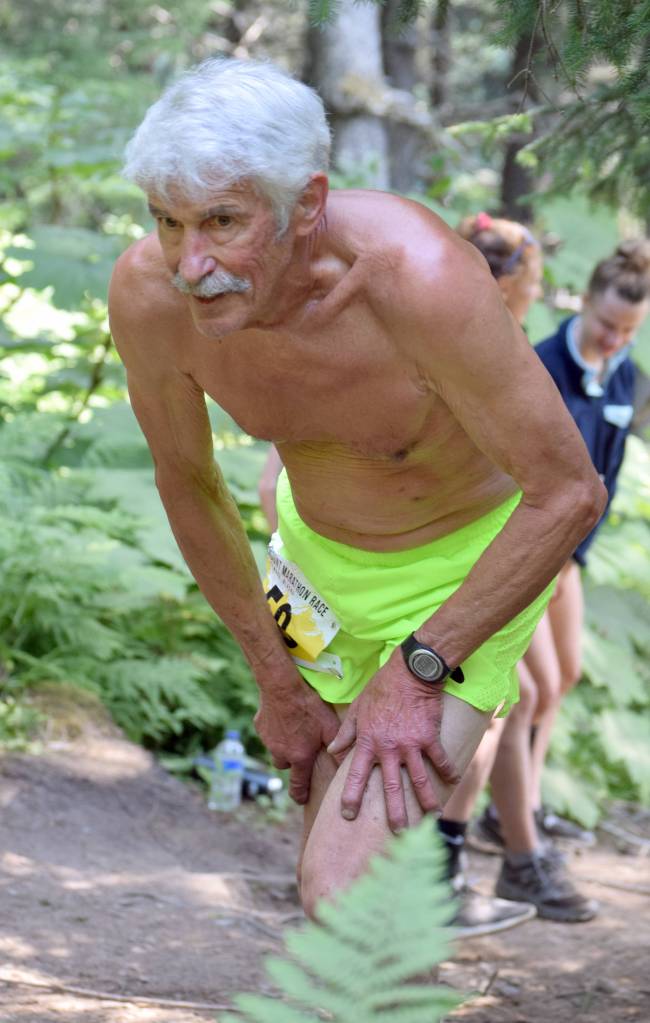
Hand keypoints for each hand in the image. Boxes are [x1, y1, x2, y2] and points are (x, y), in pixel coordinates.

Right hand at [254, 679, 339, 804]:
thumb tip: (348, 765)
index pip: (298, 785)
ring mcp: (268, 741)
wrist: (282, 688)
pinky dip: (274, 731)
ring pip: (275, 750)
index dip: (300, 795)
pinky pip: (268, 734)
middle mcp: (281, 753)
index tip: (301, 800)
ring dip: (283, 747)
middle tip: (300, 753)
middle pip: (285, 767)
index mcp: (299, 757)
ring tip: (292, 733)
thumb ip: (338, 748)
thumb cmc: (309, 707)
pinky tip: (283, 717)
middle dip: (292, 764)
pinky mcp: (260, 727)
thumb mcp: (330, 727)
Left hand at [328, 650, 459, 832]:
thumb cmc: (381, 689)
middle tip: (397, 834)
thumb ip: (346, 732)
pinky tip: (453, 781)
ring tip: (432, 818)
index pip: (355, 775)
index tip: (348, 815)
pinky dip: (448, 771)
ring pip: (418, 780)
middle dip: (394, 813)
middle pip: (390, 787)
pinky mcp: (430, 737)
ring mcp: (410, 744)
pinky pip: (440, 759)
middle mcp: (388, 748)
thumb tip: (334, 751)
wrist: (410, 672)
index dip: (351, 797)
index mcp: (368, 742)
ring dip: (426, 800)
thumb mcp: (357, 709)